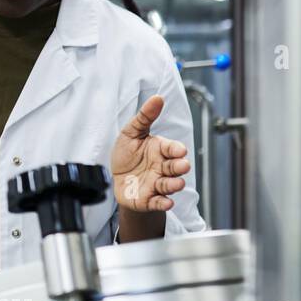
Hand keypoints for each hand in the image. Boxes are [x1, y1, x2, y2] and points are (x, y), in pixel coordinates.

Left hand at [109, 94, 191, 212]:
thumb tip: (157, 97)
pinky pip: (158, 201)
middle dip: (180, 167)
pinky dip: (163, 202)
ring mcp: (157, 184)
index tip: (178, 150)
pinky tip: (167, 202)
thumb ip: (144, 117)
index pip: (172, 148)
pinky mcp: (149, 199)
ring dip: (174, 184)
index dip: (176, 149)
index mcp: (160, 150)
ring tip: (177, 183)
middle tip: (182, 165)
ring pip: (170, 184)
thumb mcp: (131, 133)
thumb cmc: (127, 154)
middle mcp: (162, 167)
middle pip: (175, 167)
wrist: (117, 178)